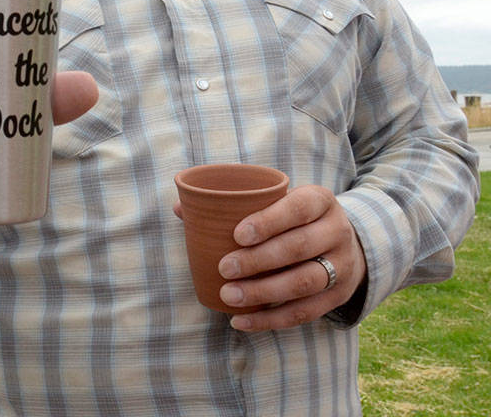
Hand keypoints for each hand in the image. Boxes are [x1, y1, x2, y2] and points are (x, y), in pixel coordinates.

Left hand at [203, 185, 366, 330]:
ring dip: (264, 292)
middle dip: (259, 260)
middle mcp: (337, 232)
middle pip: (300, 247)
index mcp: (320, 201)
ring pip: (305, 282)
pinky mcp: (337, 296)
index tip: (237, 234)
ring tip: (229, 296)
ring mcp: (341, 266)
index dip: (268, 221)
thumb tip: (179, 208)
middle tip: (225, 268)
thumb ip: (232, 203)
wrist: (344, 243)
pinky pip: (305, 313)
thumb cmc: (292, 217)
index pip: (298, 208)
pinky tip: (241, 321)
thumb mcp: (276, 201)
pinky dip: (271, 320)